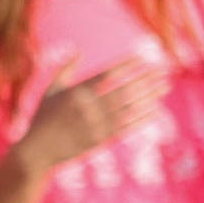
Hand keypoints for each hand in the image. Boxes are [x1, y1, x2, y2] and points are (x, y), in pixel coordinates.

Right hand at [3, 61, 162, 183]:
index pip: (108, 74)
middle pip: (124, 89)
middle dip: (146, 78)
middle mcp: (89, 107)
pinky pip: (127, 127)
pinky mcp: (101, 140)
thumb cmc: (43, 118)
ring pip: (129, 107)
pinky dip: (142, 118)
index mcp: (77, 92)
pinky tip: (156, 109)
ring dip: (150, 95)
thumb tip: (78, 50)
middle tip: (164, 69)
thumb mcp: (50, 90)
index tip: (144, 58)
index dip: (127, 65)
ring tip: (166, 85)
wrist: (37, 152)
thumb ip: (65, 70)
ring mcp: (96, 125)